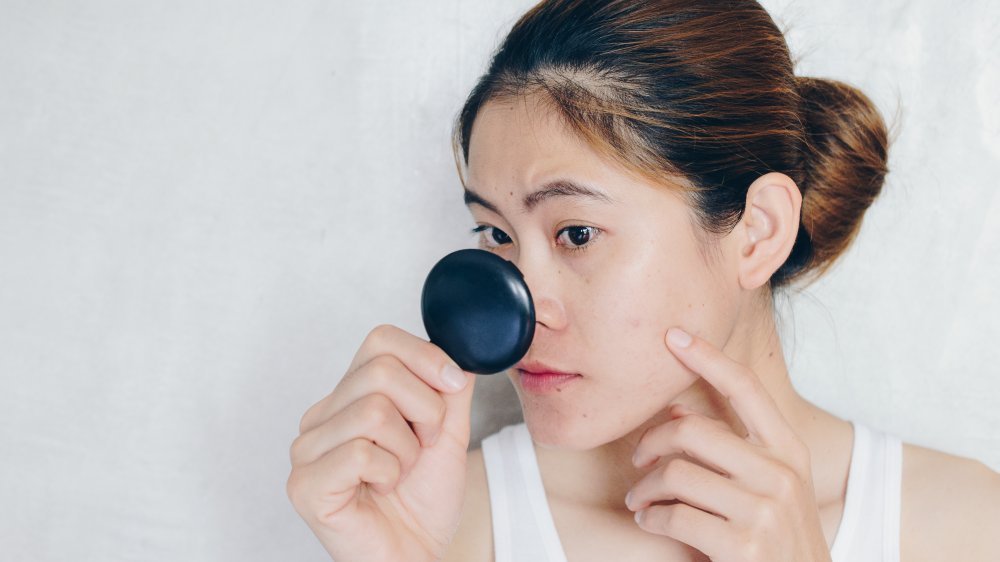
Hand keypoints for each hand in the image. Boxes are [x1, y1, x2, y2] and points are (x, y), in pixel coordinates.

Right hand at [286, 325, 475, 561]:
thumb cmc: (424, 500)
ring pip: (373, 411)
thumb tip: (459, 347)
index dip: (425, 357)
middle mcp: (321, 416)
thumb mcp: (449, 431)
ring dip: (407, 449)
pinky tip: (380, 490)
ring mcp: (306, 450)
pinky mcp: (304, 485)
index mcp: (350, 395)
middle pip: (381, 372)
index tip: (453, 386)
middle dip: (425, 410)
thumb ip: (451, 388)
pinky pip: (359, 453)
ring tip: (400, 472)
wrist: (417, 554)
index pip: (381, 340)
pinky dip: (388, 473)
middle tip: (425, 446)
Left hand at [624, 328, 832, 561]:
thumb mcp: (767, 488)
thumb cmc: (775, 538)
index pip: (746, 389)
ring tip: (639, 500)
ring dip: (645, 489)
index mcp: (789, 451)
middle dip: (652, 443)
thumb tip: (676, 415)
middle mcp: (781, 474)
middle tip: (637, 461)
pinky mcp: (743, 545)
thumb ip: (730, 450)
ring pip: (676, 474)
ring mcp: (764, 510)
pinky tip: (650, 522)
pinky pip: (673, 516)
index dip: (709, 358)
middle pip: (693, 432)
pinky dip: (651, 518)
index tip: (674, 337)